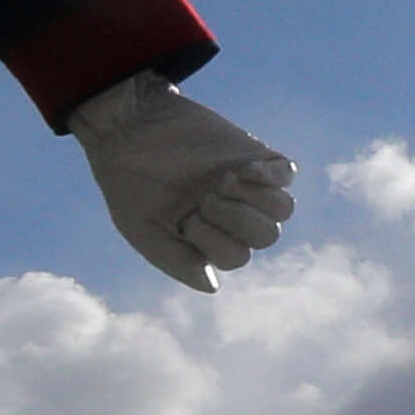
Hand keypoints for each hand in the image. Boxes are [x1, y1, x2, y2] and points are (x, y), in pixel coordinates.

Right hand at [65, 71, 295, 289]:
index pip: (237, 257)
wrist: (128, 128)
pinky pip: (287, 173)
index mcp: (209, 239)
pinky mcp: (254, 156)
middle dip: (237, 220)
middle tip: (205, 197)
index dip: (216, 242)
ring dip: (257, 200)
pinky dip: (271, 175)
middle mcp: (234, 216)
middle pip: (267, 236)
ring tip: (224, 181)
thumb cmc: (130, 184)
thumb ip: (175, 260)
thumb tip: (213, 286)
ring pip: (284, 209)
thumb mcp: (142, 230)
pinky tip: (243, 169)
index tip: (186, 218)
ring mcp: (247, 186)